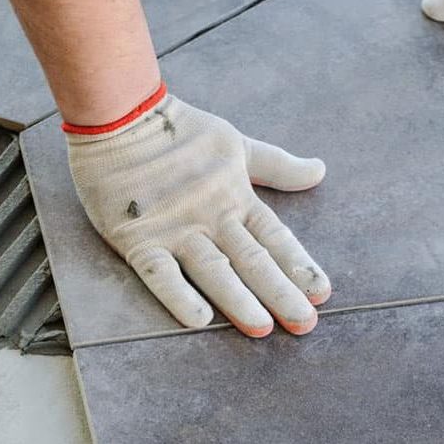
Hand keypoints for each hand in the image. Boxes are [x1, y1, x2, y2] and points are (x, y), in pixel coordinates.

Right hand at [66, 84, 330, 336]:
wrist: (121, 115)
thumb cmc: (181, 131)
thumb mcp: (237, 145)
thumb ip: (277, 166)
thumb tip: (320, 171)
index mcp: (235, 197)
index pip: (274, 237)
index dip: (299, 264)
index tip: (322, 292)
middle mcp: (211, 218)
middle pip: (252, 260)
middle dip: (281, 293)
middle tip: (305, 324)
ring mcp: (175, 230)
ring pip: (213, 270)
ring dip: (239, 300)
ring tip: (262, 328)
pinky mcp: (138, 239)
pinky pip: (159, 273)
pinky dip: (178, 295)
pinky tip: (199, 320)